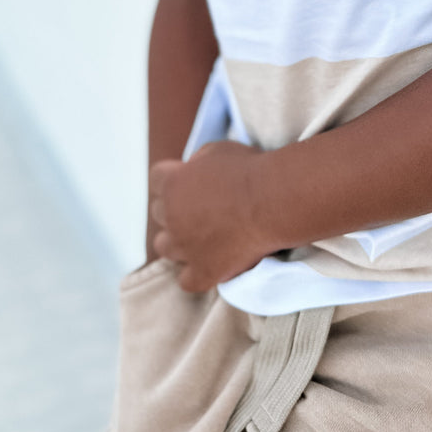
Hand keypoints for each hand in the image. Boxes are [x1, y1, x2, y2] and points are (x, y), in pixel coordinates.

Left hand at [148, 141, 272, 292]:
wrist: (274, 201)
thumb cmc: (249, 170)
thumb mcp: (217, 150)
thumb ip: (196, 162)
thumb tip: (191, 172)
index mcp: (172, 183)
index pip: (157, 179)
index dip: (174, 178)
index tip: (191, 180)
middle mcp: (171, 217)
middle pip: (159, 213)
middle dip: (176, 208)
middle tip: (202, 207)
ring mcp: (185, 248)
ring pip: (165, 247)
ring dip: (179, 241)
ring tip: (202, 236)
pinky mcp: (203, 273)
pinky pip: (186, 280)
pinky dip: (196, 273)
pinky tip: (210, 264)